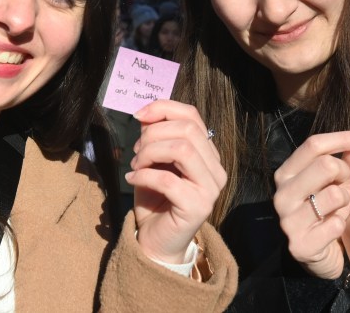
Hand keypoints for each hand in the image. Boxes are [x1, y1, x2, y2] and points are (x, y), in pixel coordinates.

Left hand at [127, 101, 225, 263]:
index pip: (192, 116)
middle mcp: (216, 168)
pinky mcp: (199, 206)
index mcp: (208, 153)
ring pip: (182, 150)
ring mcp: (211, 188)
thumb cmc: (155, 199)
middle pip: (187, 130)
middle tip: (136, 151)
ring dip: (150, 153)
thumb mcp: (152, 160)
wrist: (157, 241)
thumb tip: (146, 113)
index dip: (163, 108)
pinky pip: (167, 180)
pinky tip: (133, 180)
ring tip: (136, 165)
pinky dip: (144, 175)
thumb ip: (154, 136)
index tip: (139, 115)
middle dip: (154, 134)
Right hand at [271, 131, 349, 278]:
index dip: (343, 138)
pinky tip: (335, 229)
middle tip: (346, 183)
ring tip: (338, 209)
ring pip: (333, 194)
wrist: (321, 254)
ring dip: (344, 201)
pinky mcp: (299, 245)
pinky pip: (334, 225)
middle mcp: (282, 194)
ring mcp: (288, 221)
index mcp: (287, 173)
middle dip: (345, 172)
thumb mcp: (341, 182)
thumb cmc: (330, 211)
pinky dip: (341, 225)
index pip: (314, 145)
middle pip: (325, 165)